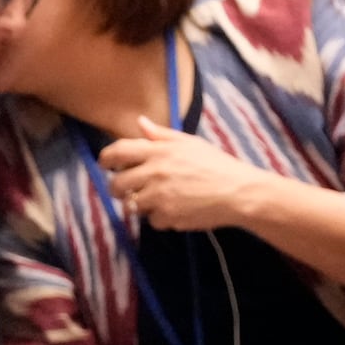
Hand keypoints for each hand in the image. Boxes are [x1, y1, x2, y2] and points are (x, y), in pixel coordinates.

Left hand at [100, 116, 274, 232]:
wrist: (238, 192)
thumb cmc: (215, 165)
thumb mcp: (189, 143)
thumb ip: (161, 136)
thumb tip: (140, 123)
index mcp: (159, 151)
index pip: (118, 152)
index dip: (106, 159)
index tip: (106, 165)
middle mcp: (155, 172)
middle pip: (116, 184)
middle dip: (118, 189)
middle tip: (127, 190)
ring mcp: (158, 196)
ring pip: (131, 205)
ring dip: (140, 205)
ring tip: (161, 199)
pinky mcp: (165, 216)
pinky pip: (151, 220)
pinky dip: (161, 218)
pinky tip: (178, 209)